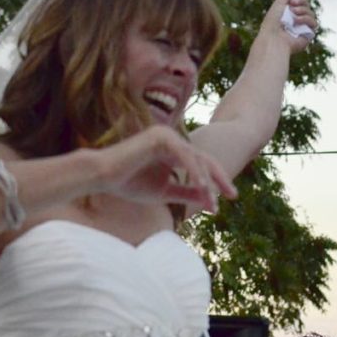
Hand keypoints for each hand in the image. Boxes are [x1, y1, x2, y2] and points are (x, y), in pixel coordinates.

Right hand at [92, 125, 237, 213]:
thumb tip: (211, 201)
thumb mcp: (165, 192)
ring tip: (214, 200)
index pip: (202, 165)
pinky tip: (203, 187)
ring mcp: (168, 135)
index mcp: (174, 150)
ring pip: (197, 159)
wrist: (103, 177)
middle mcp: (173, 139)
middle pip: (205, 160)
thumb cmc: (130, 184)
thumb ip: (187, 193)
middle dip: (220, 179)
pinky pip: (184, 156)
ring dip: (207, 181)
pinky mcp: (161, 137)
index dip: (215, 183)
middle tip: (233, 196)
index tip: (226, 201)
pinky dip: (194, 172)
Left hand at [261, 0, 317, 53]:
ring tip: (293, 14)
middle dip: (301, 1)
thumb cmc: (272, 23)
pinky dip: (306, 20)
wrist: (273, 38)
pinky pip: (314, 23)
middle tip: (293, 3)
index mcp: (288, 12)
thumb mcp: (280, 3)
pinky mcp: (307, 35)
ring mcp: (302, 28)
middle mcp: (295, 20)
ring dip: (303, 11)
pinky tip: (297, 22)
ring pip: (311, 13)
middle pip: (306, 5)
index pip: (298, 1)